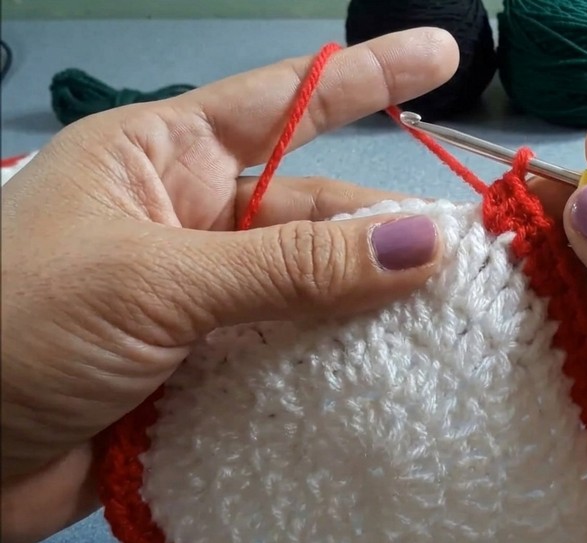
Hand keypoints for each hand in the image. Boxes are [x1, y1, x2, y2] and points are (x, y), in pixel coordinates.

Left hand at [0, 28, 458, 542]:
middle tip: (469, 252)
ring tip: (452, 314)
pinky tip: (395, 371)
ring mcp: (200, 300)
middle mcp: (189, 221)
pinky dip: (338, 366)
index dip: (367, 76)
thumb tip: (423, 243)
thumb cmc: (16, 328)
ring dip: (370, 304)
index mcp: (159, 159)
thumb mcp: (154, 278)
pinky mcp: (208, 371)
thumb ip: (291, 268)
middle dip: (384, 227)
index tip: (440, 53)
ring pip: (311, 288)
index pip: (282, 101)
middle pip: (312, 210)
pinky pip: (291, 356)